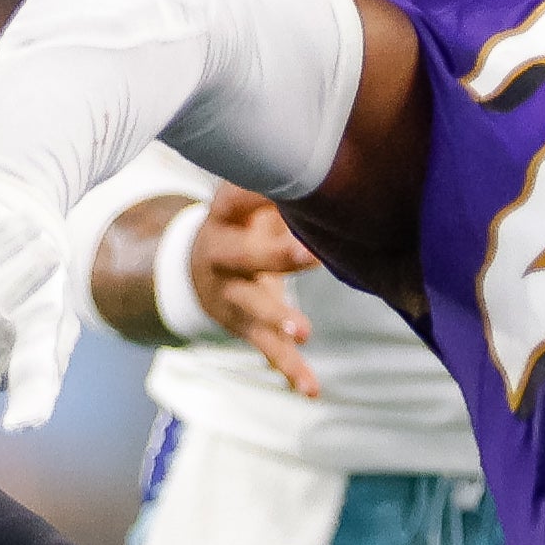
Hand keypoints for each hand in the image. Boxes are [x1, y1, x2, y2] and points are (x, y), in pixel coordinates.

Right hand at [185, 189, 322, 397]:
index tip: (292, 184)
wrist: (198, 267)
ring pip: (251, 308)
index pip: (237, 198)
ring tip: (303, 331)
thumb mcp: (255, 196)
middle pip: (243, 257)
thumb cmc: (246, 221)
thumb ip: (287, 184)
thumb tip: (345, 156)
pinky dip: (289, 369)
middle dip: (277, 256)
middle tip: (312, 254)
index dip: (258, 193)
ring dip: (277, 319)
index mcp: (225, 215)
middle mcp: (221, 255)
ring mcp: (229, 295)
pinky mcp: (242, 326)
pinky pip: (266, 349)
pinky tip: (310, 388)